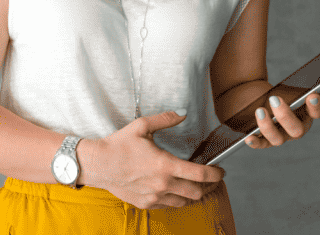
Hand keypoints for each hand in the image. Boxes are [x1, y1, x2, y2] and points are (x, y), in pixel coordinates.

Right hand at [80, 110, 225, 209]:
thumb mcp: (141, 126)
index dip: (216, 174)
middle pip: (197, 192)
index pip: (200, 174)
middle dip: (210, 186)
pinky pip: (169, 206)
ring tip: (197, 186)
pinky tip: (177, 191)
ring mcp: (154, 196)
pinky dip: (177, 200)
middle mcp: (163, 184)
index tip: (221, 171)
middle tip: (213, 180)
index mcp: (165, 165)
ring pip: (185, 202)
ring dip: (194, 195)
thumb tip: (182, 113)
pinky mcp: (146, 203)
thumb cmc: (118, 145)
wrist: (97, 164)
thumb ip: (165, 119)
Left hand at [246, 67, 319, 148]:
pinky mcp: (264, 139)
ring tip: (259, 111)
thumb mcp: (303, 87)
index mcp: (309, 114)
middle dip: (286, 115)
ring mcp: (281, 136)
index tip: (312, 95)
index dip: (316, 106)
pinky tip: (248, 137)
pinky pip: (260, 144)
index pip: (317, 113)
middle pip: (296, 129)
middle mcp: (297, 129)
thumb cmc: (288, 95)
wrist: (265, 101)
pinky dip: (255, 142)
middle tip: (275, 99)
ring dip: (268, 127)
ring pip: (277, 139)